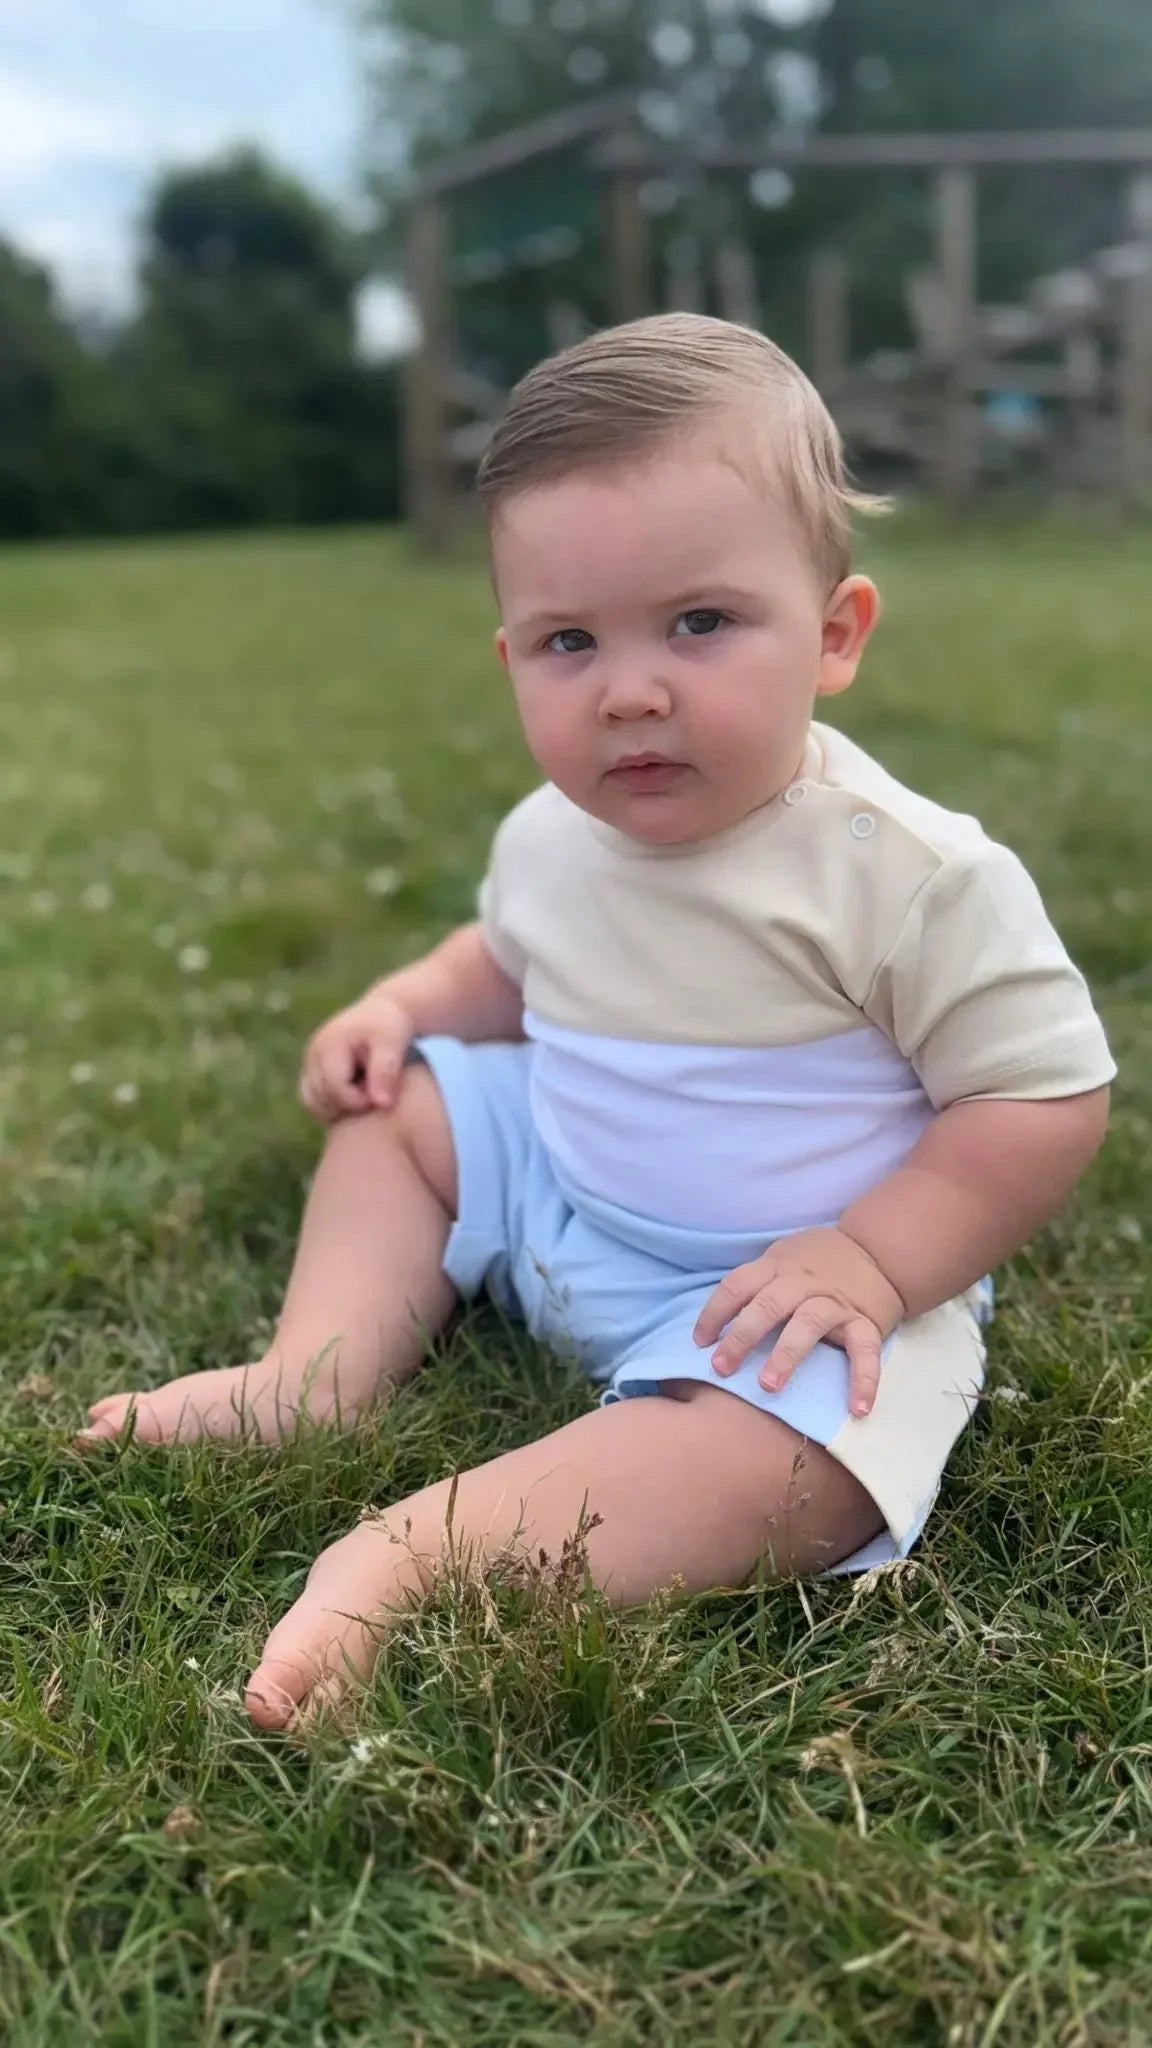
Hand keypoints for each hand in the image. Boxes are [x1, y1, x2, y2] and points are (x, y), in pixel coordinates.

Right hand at [299, 988, 414, 1122]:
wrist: (380, 1012)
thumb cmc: (388, 1027)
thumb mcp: (392, 1044)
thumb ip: (385, 1072)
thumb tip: (381, 1104)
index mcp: (329, 1045)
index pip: (335, 1087)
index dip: (358, 1100)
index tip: (381, 1100)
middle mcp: (312, 1054)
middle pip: (322, 1097)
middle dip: (349, 1105)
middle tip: (374, 1097)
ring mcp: (308, 1063)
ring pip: (312, 1102)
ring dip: (338, 1108)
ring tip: (364, 1097)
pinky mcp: (311, 1071)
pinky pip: (313, 1100)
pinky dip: (332, 1106)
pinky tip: (355, 1099)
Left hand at [694, 1226, 905, 1418]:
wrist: (879, 1249)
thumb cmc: (819, 1260)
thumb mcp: (783, 1257)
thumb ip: (756, 1283)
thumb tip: (715, 1322)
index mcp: (777, 1267)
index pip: (737, 1286)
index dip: (715, 1313)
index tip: (700, 1342)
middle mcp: (803, 1282)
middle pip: (767, 1306)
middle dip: (742, 1337)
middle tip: (721, 1368)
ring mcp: (835, 1302)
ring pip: (808, 1324)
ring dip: (786, 1355)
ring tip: (768, 1387)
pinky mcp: (866, 1321)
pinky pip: (865, 1351)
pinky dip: (863, 1380)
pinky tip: (857, 1410)